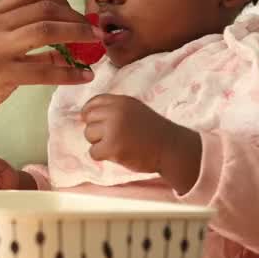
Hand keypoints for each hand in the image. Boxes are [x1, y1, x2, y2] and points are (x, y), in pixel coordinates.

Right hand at [0, 0, 96, 147]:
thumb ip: (28, 47)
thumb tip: (69, 46)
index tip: (76, 14)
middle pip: (44, 8)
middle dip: (76, 18)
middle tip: (93, 32)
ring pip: (46, 31)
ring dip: (77, 36)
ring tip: (95, 46)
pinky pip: (43, 70)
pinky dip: (69, 73)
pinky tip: (82, 76)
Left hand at [82, 94, 202, 192]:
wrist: (171, 148)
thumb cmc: (153, 132)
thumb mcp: (135, 110)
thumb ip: (114, 109)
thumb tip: (86, 115)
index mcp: (121, 101)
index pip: (93, 102)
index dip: (90, 114)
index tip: (97, 123)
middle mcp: (116, 111)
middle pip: (88, 119)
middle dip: (96, 130)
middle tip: (111, 138)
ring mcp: (113, 129)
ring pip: (89, 135)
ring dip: (99, 143)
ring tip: (118, 145)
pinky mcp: (112, 147)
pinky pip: (93, 152)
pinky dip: (103, 156)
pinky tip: (118, 154)